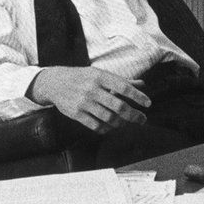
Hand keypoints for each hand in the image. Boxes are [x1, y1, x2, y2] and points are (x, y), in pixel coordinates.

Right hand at [28, 67, 150, 133]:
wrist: (54, 83)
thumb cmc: (82, 77)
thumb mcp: (100, 74)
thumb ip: (121, 81)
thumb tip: (142, 84)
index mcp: (100, 77)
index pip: (124, 87)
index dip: (138, 96)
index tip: (148, 104)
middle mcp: (93, 89)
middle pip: (119, 106)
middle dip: (134, 115)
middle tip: (142, 119)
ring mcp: (84, 102)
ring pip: (109, 118)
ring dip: (121, 123)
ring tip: (125, 123)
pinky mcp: (76, 114)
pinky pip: (96, 126)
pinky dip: (106, 128)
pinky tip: (111, 127)